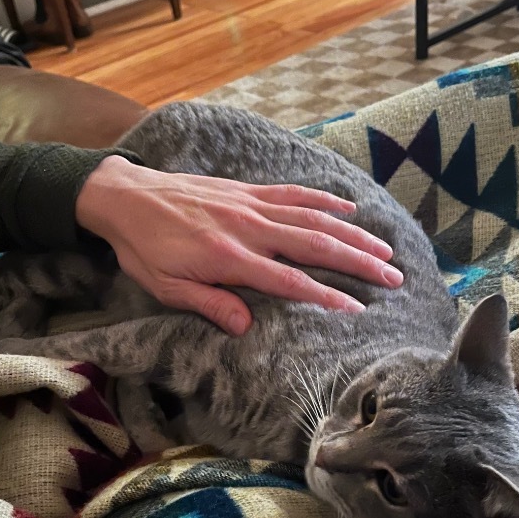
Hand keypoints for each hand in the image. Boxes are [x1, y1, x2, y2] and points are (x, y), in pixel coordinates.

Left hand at [75, 155, 403, 335]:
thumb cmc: (144, 249)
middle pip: (316, 245)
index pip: (290, 280)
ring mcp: (252, 205)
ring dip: (353, 233)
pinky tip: (349, 206)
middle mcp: (249, 228)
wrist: (125, 197)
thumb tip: (246, 326)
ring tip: (385, 250)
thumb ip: (209, 304)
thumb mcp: (166, 287)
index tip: (359, 310)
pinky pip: (294, 193)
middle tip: (393, 278)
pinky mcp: (248, 191)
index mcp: (230, 258)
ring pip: (314, 218)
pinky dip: (324, 198)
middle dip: (358, 262)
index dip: (327, 296)